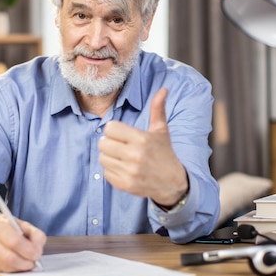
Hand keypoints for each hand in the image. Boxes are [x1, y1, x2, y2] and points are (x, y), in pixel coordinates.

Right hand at [0, 214, 45, 272]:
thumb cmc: (5, 227)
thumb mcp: (22, 224)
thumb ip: (35, 235)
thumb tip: (38, 251)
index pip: (14, 241)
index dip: (29, 250)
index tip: (37, 254)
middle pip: (10, 259)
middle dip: (26, 263)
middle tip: (32, 262)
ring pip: (6, 269)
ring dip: (19, 268)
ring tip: (23, 261)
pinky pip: (0, 273)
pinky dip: (11, 270)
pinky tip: (12, 263)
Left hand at [98, 88, 187, 206]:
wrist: (172, 183)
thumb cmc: (164, 153)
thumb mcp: (161, 131)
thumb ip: (158, 109)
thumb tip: (163, 89)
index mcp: (141, 139)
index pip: (110, 128)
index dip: (114, 130)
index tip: (122, 134)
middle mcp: (134, 155)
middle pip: (103, 143)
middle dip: (110, 143)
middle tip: (120, 146)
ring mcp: (129, 172)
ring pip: (102, 158)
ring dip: (109, 157)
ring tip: (121, 157)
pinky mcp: (125, 185)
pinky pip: (106, 173)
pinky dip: (112, 171)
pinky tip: (123, 169)